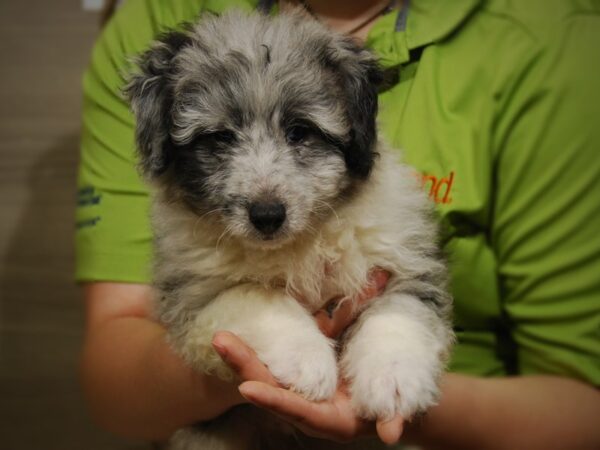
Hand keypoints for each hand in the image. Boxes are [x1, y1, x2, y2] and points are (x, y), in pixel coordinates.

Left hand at [212, 268, 404, 444]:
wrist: (392, 400)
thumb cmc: (394, 406)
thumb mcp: (396, 412)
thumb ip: (392, 420)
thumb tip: (391, 434)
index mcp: (329, 420)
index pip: (297, 410)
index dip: (274, 400)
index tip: (246, 389)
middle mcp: (310, 409)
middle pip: (272, 389)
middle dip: (245, 367)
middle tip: (221, 342)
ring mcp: (303, 392)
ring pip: (269, 374)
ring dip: (245, 356)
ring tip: (221, 337)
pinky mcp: (304, 373)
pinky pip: (280, 362)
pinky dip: (261, 349)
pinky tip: (242, 334)